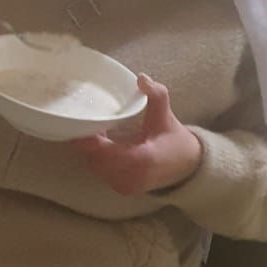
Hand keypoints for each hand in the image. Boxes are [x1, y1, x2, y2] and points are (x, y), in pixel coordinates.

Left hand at [72, 74, 202, 194]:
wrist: (187, 166)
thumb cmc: (173, 139)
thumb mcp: (165, 116)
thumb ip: (156, 95)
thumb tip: (141, 78)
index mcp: (142, 158)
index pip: (104, 152)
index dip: (88, 139)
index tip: (79, 123)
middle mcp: (132, 176)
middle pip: (95, 159)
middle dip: (87, 143)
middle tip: (81, 123)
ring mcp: (126, 185)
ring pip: (95, 167)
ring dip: (91, 151)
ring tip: (89, 131)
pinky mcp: (122, 189)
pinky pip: (101, 173)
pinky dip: (97, 159)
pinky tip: (99, 144)